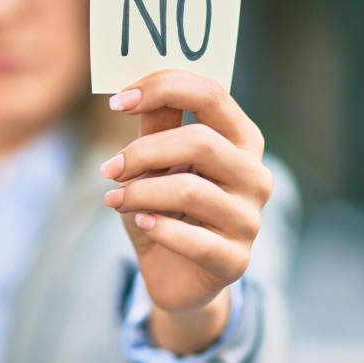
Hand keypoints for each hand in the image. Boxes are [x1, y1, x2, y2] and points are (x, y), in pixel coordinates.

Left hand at [100, 70, 272, 353]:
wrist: (174, 274)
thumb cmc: (166, 208)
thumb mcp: (156, 162)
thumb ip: (155, 125)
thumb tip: (135, 90)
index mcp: (241, 140)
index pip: (211, 95)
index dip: (164, 88)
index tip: (118, 101)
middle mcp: (255, 176)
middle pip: (200, 142)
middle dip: (144, 152)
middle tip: (109, 168)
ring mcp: (249, 220)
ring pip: (190, 191)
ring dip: (141, 192)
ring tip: (115, 199)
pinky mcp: (235, 261)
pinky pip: (195, 241)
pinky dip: (159, 229)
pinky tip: (141, 223)